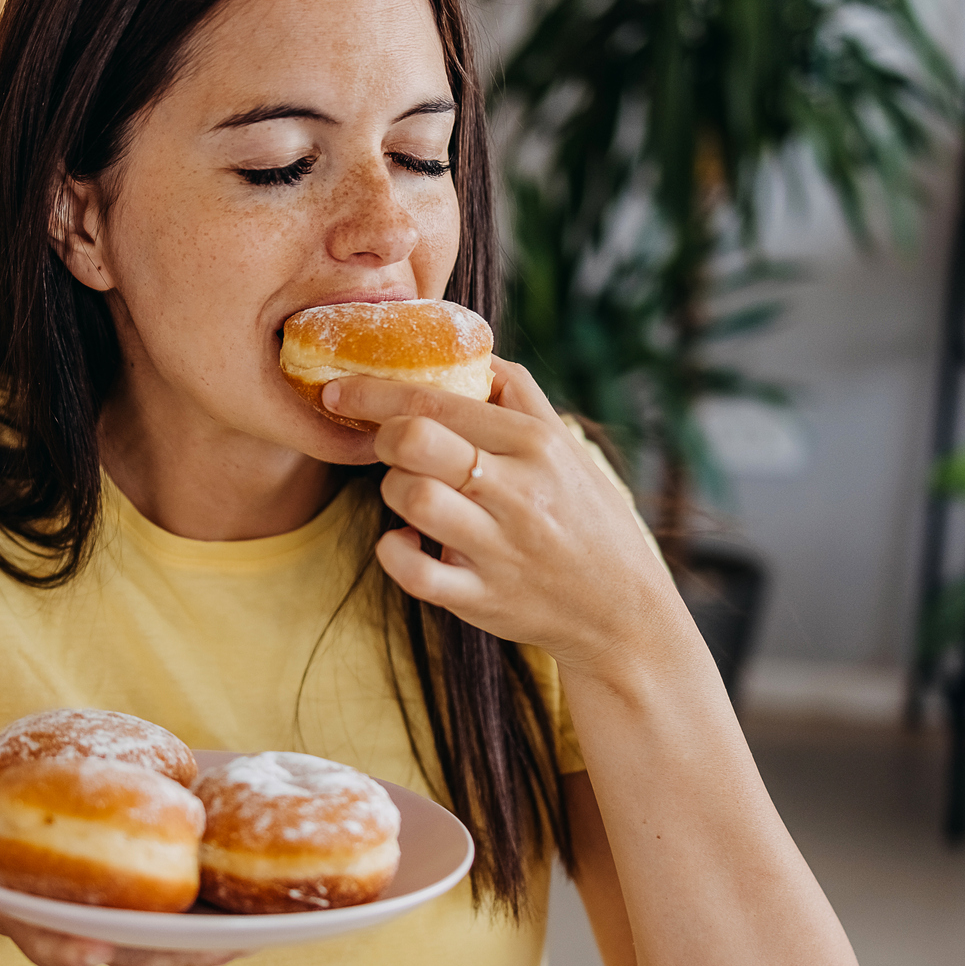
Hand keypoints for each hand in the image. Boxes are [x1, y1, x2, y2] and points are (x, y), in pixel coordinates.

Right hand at [0, 767, 243, 965]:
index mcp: (15, 912)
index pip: (39, 937)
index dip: (62, 946)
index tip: (85, 947)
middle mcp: (69, 928)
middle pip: (121, 953)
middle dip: (163, 952)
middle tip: (206, 944)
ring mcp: (112, 923)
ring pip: (168, 946)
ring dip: (213, 943)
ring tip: (258, 930)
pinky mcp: (150, 906)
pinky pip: (194, 922)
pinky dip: (230, 919)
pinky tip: (272, 908)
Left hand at [322, 357, 682, 672]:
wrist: (623, 611)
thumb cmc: (588, 519)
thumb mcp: (567, 447)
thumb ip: (518, 396)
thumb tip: (468, 353)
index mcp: (536, 444)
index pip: (438, 400)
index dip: (375, 391)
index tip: (341, 388)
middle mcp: (518, 492)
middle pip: (416, 440)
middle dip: (381, 434)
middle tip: (384, 444)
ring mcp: (498, 548)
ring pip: (410, 497)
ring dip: (391, 489)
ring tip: (408, 492)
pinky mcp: (481, 598)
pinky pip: (413, 571)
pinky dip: (394, 551)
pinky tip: (406, 541)